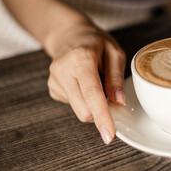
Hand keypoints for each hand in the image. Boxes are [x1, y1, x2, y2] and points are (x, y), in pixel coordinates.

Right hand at [47, 23, 125, 143]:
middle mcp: (63, 70)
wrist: (69, 35)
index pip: (92, 93)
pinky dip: (84, 98)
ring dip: (92, 102)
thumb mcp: (114, 52)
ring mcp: (54, 80)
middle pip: (84, 108)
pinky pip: (74, 105)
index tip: (108, 134)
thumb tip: (118, 102)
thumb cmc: (95, 42)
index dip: (102, 116)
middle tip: (109, 91)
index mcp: (81, 58)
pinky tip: (83, 82)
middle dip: (101, 110)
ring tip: (94, 79)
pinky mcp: (52, 88)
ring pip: (79, 109)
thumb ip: (116, 78)